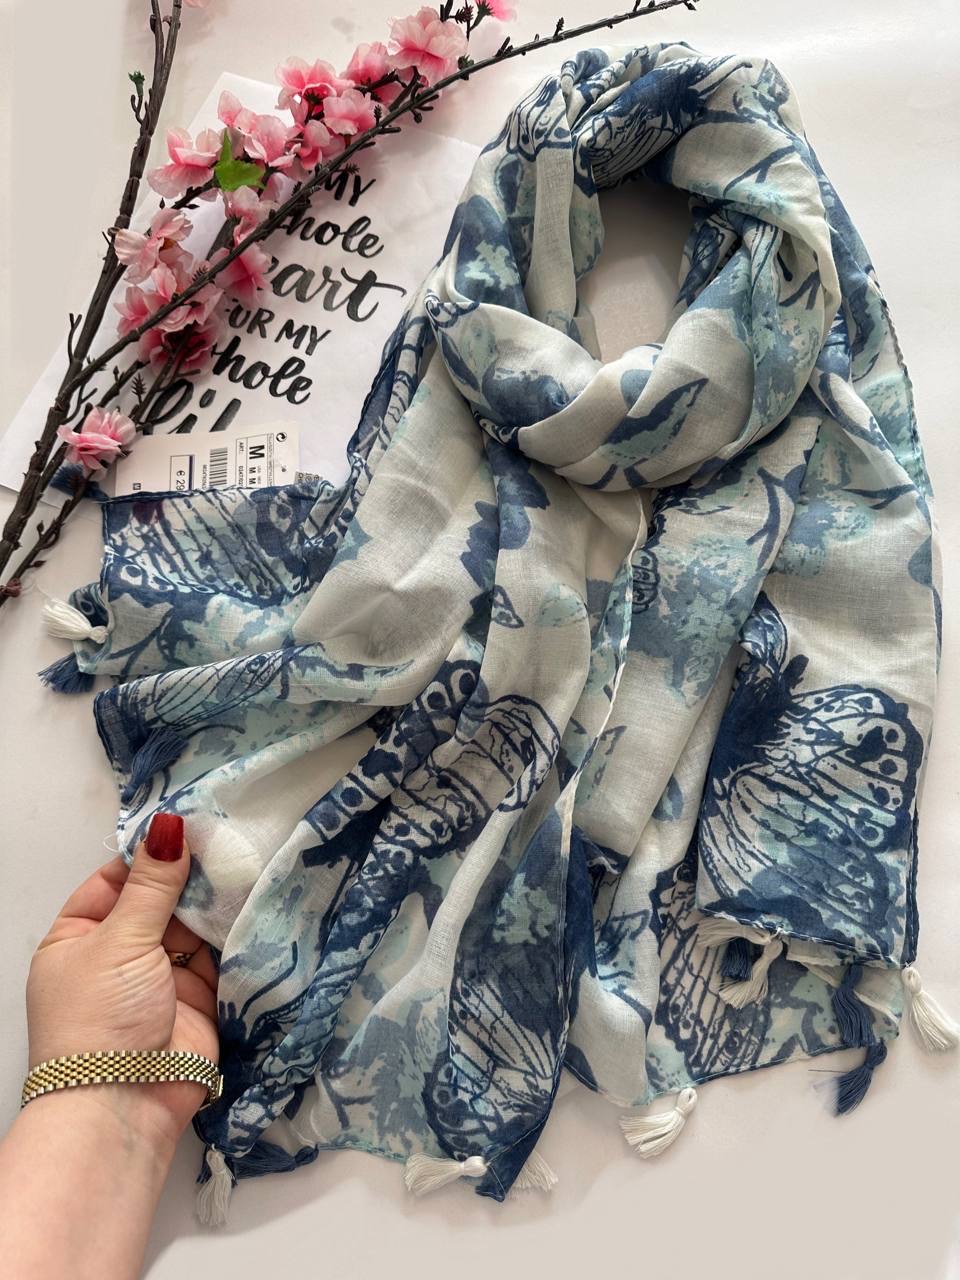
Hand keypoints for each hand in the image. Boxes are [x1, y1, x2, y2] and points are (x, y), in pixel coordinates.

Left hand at [26, 813, 218, 1150]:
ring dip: (217, 903)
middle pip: (160, 899)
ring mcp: (161, 975)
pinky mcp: (200, 996)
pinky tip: (260, 901)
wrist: (126, 1104)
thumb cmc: (101, 1018)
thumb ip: (152, 884)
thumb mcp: (119, 941)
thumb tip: (168, 826)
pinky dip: (237, 934)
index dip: (151, 854)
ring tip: (251, 862)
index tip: (192, 824)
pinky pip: (220, 955)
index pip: (116, 879)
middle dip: (192, 876)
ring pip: (194, 926)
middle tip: (233, 838)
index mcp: (79, 937)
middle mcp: (120, 953)